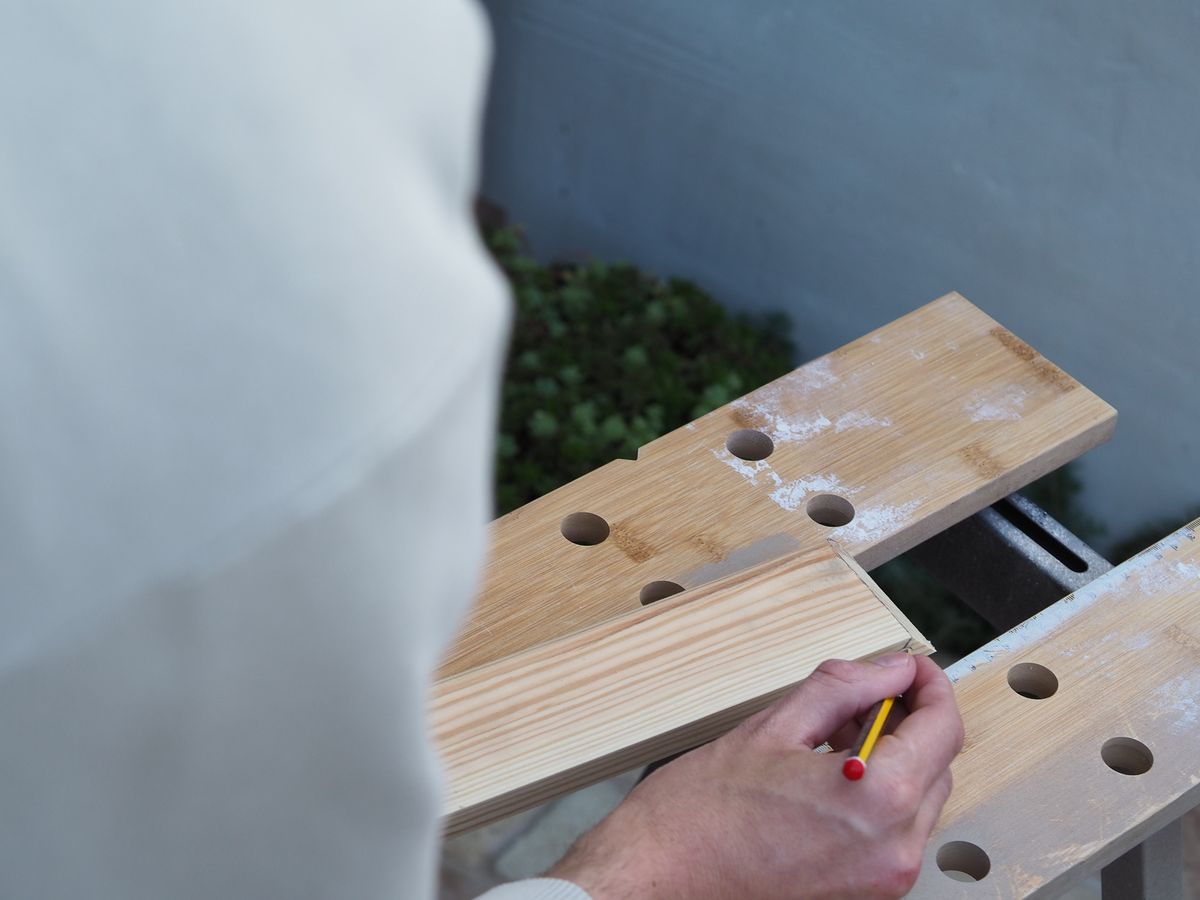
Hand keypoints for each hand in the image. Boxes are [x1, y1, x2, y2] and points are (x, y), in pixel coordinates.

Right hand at [546, 653, 963, 898]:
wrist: (660, 878)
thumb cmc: (701, 816)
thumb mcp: (773, 727)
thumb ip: (844, 690)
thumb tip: (887, 670)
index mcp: (878, 801)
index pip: (942, 729)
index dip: (930, 687)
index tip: (912, 668)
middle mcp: (893, 850)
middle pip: (937, 765)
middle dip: (909, 721)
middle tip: (866, 692)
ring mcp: (882, 880)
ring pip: (918, 800)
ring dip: (895, 758)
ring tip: (836, 734)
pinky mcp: (864, 895)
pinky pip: (894, 832)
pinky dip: (879, 796)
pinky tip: (831, 773)